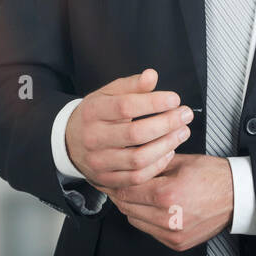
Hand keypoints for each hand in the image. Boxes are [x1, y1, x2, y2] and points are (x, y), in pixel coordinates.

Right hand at [64, 68, 193, 190]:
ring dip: (166, 145)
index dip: (153, 102)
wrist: (69, 141)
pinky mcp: (107, 179)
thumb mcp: (107, 94)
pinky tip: (169, 152)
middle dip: (166, 124)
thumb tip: (151, 75)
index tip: (174, 99)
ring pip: (138, 158)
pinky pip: (137, 177)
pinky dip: (157, 165)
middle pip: (135, 133)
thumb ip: (131, 85)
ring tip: (182, 132)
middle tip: (185, 115)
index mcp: (93, 111)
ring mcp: (99, 161)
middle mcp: (93, 137)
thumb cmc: (95, 115)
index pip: (125, 106)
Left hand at [96, 153, 233, 251]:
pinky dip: (146, 219)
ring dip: (132, 207)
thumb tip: (129, 163)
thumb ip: (151, 163)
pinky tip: (153, 207)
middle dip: (121, 193)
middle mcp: (168, 217)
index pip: (125, 190)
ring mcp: (172, 233)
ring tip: (140, 193)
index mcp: (167, 194)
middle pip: (126, 206)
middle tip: (121, 182)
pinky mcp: (177, 242)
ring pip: (134, 220)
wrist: (237, 196)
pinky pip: (149, 231)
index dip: (114, 180)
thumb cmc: (213, 176)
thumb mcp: (180, 161)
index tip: (111, 175)